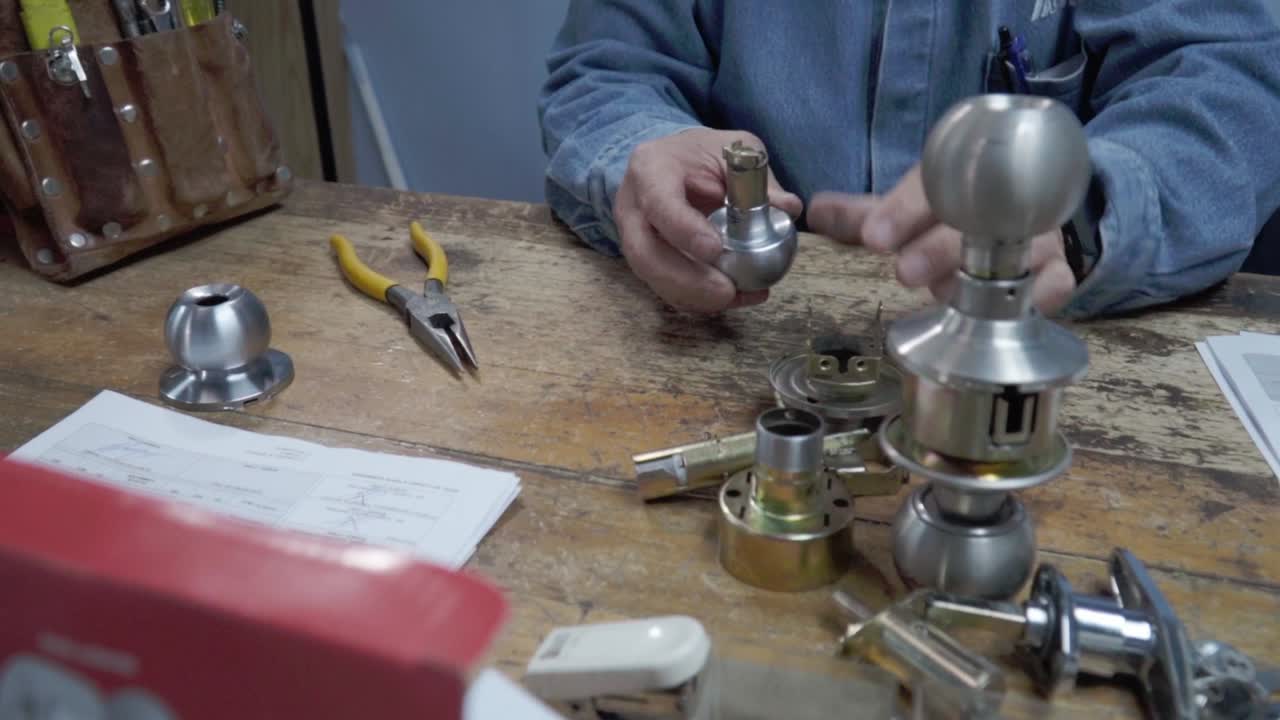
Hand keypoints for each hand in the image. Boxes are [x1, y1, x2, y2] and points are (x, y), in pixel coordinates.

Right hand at [615, 128, 803, 312]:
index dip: (684, 231)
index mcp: (650, 169)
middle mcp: (632, 207)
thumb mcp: (734, 149)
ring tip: (737, 298)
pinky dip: (697, 301)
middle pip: (645, 254)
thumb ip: (758, 178)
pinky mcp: (645, 261)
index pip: (659, 204)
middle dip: (686, 281)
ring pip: (652, 278)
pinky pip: (665, 288)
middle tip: (726, 292)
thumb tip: (789, 208)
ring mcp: (632, 237)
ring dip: (694, 297)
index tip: (715, 250)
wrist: (672, 162)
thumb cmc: (702, 154)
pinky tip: (733, 299)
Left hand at [807, 165, 1074, 314]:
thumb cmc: (958, 213)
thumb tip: (813, 210)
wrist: (1030, 206)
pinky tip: (1013, 309)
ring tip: (947, 294)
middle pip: (975, 220)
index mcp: (960, 176)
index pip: (932, 185)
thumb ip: (868, 215)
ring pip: (1017, 250)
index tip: (874, 237)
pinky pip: (1058, 280)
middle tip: (905, 271)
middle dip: (938, 247)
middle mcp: (1001, 200)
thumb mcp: (912, 209)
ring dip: (983, 275)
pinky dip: (1039, 295)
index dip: (902, 211)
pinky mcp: (1059, 267)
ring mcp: (1034, 232)